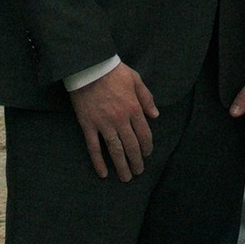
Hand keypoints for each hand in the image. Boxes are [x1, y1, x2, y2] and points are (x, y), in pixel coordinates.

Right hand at [68, 61, 158, 180]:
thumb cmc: (113, 71)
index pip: (144, 134)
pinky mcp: (88, 125)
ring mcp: (103, 124)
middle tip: (138, 172)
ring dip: (121, 166)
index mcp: (133, 108)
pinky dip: (98, 162)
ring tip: (125, 178)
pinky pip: (94, 147)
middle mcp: (120, 119)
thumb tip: (156, 115)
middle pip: (131, 146)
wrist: (88, 66)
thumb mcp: (135, 79)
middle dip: (136, 162)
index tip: (147, 155)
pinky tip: (103, 173)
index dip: (147, 148)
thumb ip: (146, 98)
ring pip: (115, 150)